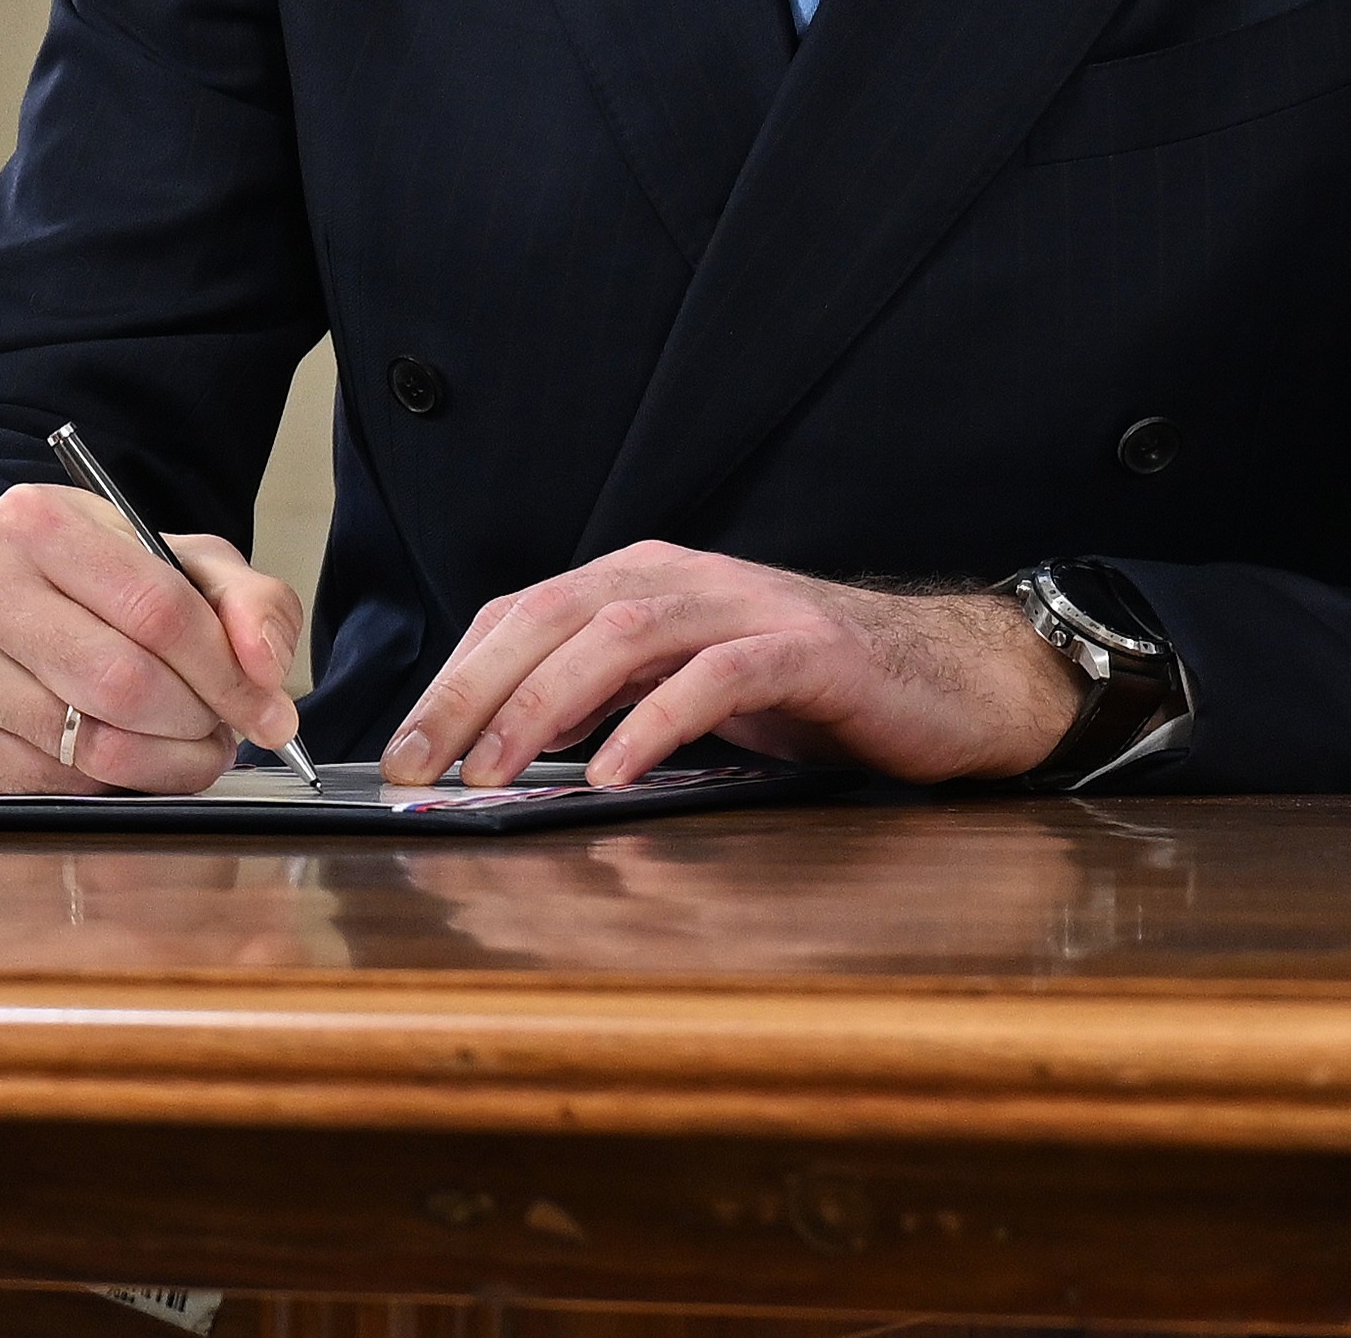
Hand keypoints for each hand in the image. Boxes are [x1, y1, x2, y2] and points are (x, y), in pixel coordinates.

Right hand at [0, 477, 306, 793]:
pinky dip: (108, 784)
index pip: (157, 609)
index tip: (268, 710)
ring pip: (92, 746)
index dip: (228, 673)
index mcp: (37, 520)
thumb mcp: (178, 565)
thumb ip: (247, 601)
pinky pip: (56, 785)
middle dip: (196, 721)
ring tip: (183, 745)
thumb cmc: (100, 587)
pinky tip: (119, 756)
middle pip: (125, 684)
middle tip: (219, 729)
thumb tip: (265, 669)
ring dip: (164, 763)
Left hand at [381, 540, 1077, 788]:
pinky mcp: (805, 649)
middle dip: (469, 692)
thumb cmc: (810, 691)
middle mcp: (681, 579)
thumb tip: (504, 749)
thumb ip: (607, 701)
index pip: (519, 615)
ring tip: (490, 770)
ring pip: (615, 635)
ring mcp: (743, 607)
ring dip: (541, 705)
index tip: (400, 747)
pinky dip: (653, 722)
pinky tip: (612, 772)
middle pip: (548, 617)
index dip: (452, 677)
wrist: (949, 677)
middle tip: (416, 764)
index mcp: (641, 581)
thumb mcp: (685, 690)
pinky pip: (712, 678)